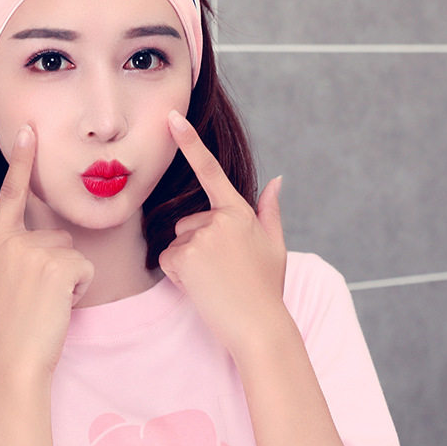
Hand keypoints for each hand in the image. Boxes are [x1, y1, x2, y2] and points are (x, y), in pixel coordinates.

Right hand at [0, 125, 93, 376]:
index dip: (21, 160)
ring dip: (69, 277)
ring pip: (72, 252)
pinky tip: (61, 305)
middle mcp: (13, 241)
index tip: (28, 131)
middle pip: (56, 235)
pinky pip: (85, 267)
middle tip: (40, 295)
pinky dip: (81, 287)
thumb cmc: (2, 323)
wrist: (15, 359)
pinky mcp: (59, 265)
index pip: (10, 194)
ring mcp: (35, 251)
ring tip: (48, 301)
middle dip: (57, 263)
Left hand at [158, 111, 287, 358]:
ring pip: (177, 241)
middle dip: (197, 243)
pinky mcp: (184, 256)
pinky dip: (178, 274)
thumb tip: (277, 180)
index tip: (171, 119)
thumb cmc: (266, 287)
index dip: (189, 142)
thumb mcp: (274, 245)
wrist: (259, 327)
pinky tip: (201, 287)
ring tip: (214, 279)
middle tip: (222, 270)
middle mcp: (218, 219)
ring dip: (188, 259)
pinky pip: (168, 259)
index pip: (210, 170)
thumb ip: (269, 210)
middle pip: (187, 221)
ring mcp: (200, 237)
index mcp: (239, 212)